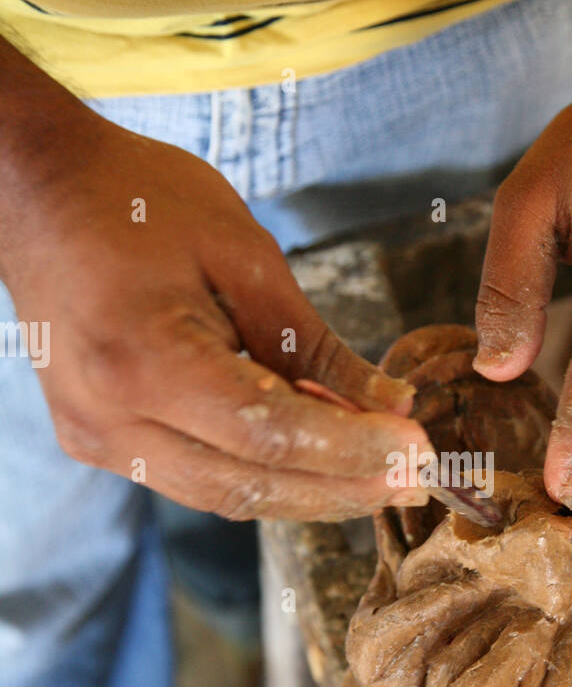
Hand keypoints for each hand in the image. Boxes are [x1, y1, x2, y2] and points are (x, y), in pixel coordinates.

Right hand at [1, 109, 429, 520]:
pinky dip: (263, 474)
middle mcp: (109, 418)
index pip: (267, 434)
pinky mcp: (100, 440)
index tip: (419, 454)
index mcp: (142, 359)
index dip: (351, 451)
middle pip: (249, 484)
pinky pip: (198, 477)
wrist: (35, 191)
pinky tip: (320, 462)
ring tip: (383, 481)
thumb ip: (316, 344)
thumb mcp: (244, 254)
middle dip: (343, 489)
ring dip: (309, 493)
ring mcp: (97, 438)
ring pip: (224, 495)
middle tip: (417, 485)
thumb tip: (391, 407)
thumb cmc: (137, 200)